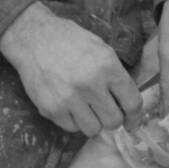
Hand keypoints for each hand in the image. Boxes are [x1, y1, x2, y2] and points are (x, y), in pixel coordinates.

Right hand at [0, 2, 143, 136]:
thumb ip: (115, 74)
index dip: (134, 115)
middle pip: (114, 121)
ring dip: (92, 121)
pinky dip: (73, 120)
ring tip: (86, 107)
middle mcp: (91, 84)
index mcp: (107, 66)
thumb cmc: (69, 40)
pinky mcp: (52, 109)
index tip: (131, 119)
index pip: (132, 102)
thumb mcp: (100, 47)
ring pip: (93, 129)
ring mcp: (70, 99)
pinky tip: (69, 105)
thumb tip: (126, 101)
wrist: (33, 38)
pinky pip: (72, 128)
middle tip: (105, 111)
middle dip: (112, 118)